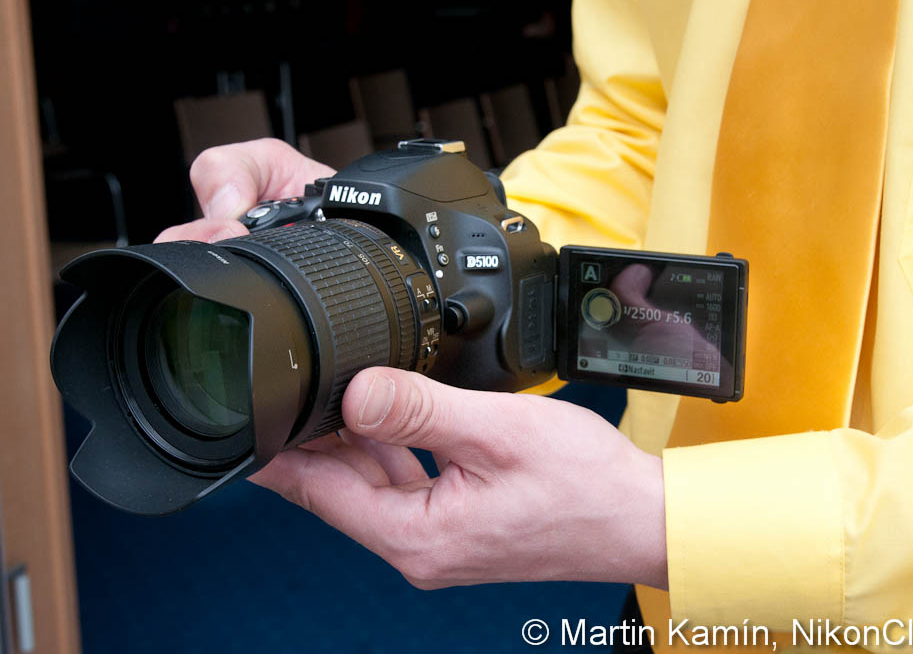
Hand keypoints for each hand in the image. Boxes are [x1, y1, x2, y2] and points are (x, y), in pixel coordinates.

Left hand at [156, 139, 667, 589]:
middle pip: (339, 489)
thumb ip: (417, 409)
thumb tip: (354, 391)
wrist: (639, 518)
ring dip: (357, 442)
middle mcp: (419, 549)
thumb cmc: (584, 486)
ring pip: (373, 486)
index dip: (280, 452)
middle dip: (317, 438)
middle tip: (301, 386)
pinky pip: (406, 488)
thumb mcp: (494, 431)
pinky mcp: (459, 528)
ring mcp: (439, 542)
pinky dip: (394, 453)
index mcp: (416, 536)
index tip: (250, 419)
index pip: (320, 492)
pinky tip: (398, 421)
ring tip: (347, 393)